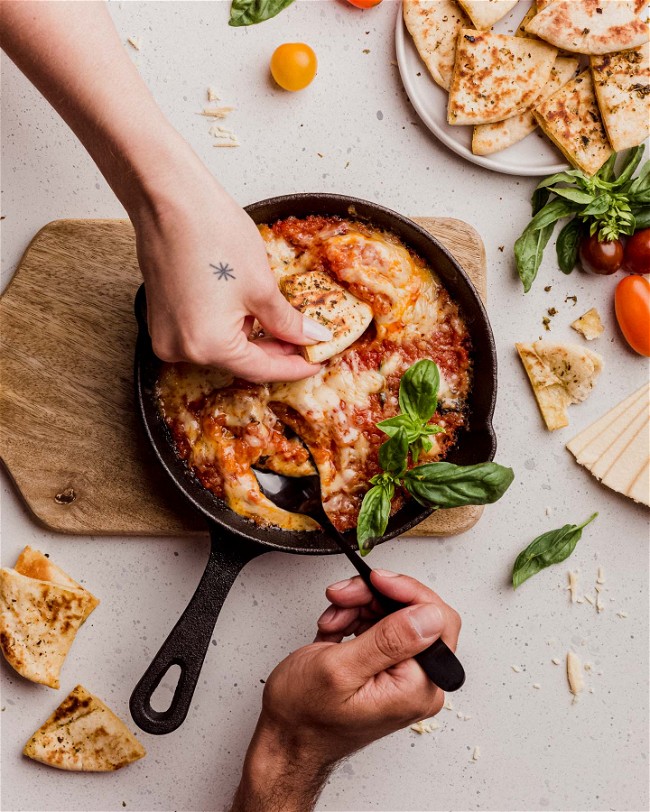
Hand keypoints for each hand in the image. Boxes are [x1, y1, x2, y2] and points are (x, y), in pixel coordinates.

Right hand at [132, 159, 329, 381]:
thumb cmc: (210, 233)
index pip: (259, 370)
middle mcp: (180, 349)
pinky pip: (202, 333)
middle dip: (273, 351)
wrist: (169, 197)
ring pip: (221, 347)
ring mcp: (165, 334)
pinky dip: (227, 326)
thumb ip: (287, 321)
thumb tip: (309, 337)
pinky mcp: (160, 318)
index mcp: (206, 346)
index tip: (315, 363)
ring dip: (251, 337)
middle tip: (304, 341)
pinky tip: (247, 309)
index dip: (292, 367)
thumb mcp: (262, 286)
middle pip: (238, 361)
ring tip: (279, 319)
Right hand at [231, 570, 460, 811]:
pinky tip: (334, 629)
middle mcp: (416, 683)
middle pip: (413, 614)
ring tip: (332, 621)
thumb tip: (428, 616)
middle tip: (344, 596)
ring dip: (359, 607)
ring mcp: (401, 676)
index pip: (437, 621)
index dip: (407, 592)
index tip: (377, 580)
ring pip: (393, 615)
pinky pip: (379, 626)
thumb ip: (388, 641)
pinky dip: (354, 618)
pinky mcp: (384, 669)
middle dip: (375, 598)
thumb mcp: (340, 670)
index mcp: (416, 687)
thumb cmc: (304, 717)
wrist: (284, 741)